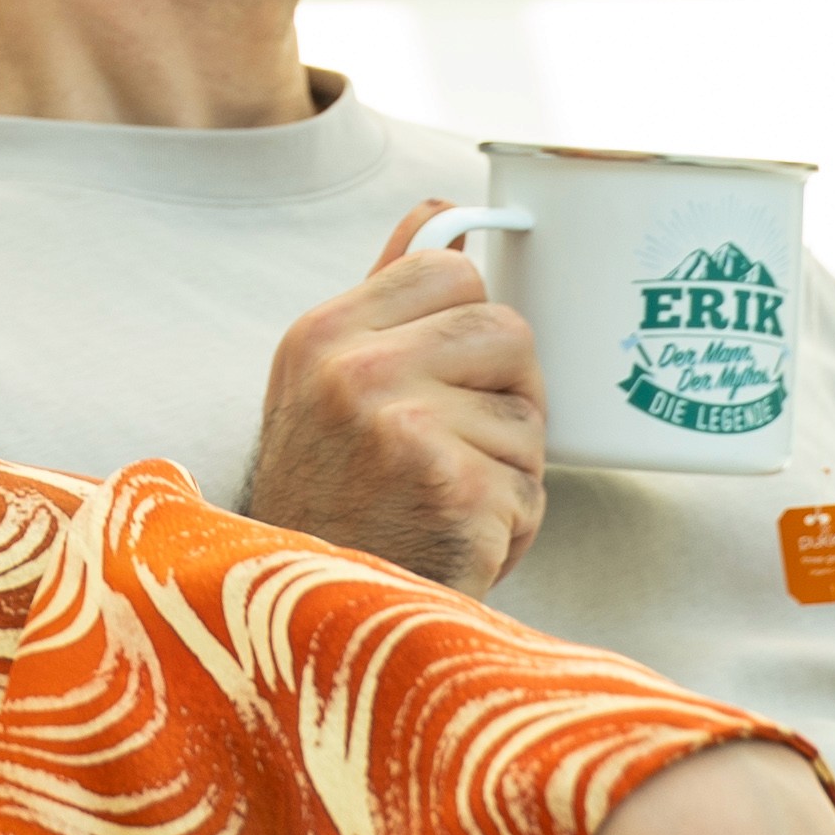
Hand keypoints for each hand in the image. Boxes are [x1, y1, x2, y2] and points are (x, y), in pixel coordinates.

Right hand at [242, 206, 545, 593]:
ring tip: (443, 507)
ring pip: (527, 419)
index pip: (450, 269)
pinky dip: (508, 530)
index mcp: (324, 334)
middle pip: (507, 333)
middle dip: (504, 396)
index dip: (469, 324)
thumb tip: (438, 214)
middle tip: (459, 450)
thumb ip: (386, 295)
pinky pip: (531, 490)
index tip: (448, 372)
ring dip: (506, 473)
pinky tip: (454, 544)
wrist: (303, 619)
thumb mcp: (325, 383)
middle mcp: (356, 372)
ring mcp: (406, 430)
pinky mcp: (455, 492)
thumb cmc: (326, 499)